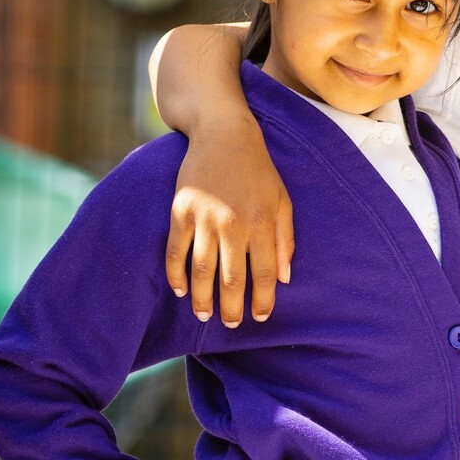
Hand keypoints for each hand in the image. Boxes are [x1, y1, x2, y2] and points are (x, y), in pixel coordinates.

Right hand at [167, 119, 293, 325]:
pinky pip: (175, 252)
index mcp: (262, 224)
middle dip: (232, 307)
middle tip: (232, 324)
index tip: (260, 317)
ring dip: (202, 298)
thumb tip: (284, 277)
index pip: (263, 274)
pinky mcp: (180, 212)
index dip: (262, 299)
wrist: (224, 136)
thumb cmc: (259, 171)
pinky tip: (181, 289)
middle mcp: (233, 226)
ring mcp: (204, 220)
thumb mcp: (282, 201)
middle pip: (231, 278)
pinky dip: (176, 274)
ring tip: (204, 314)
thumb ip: (285, 239)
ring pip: (202, 270)